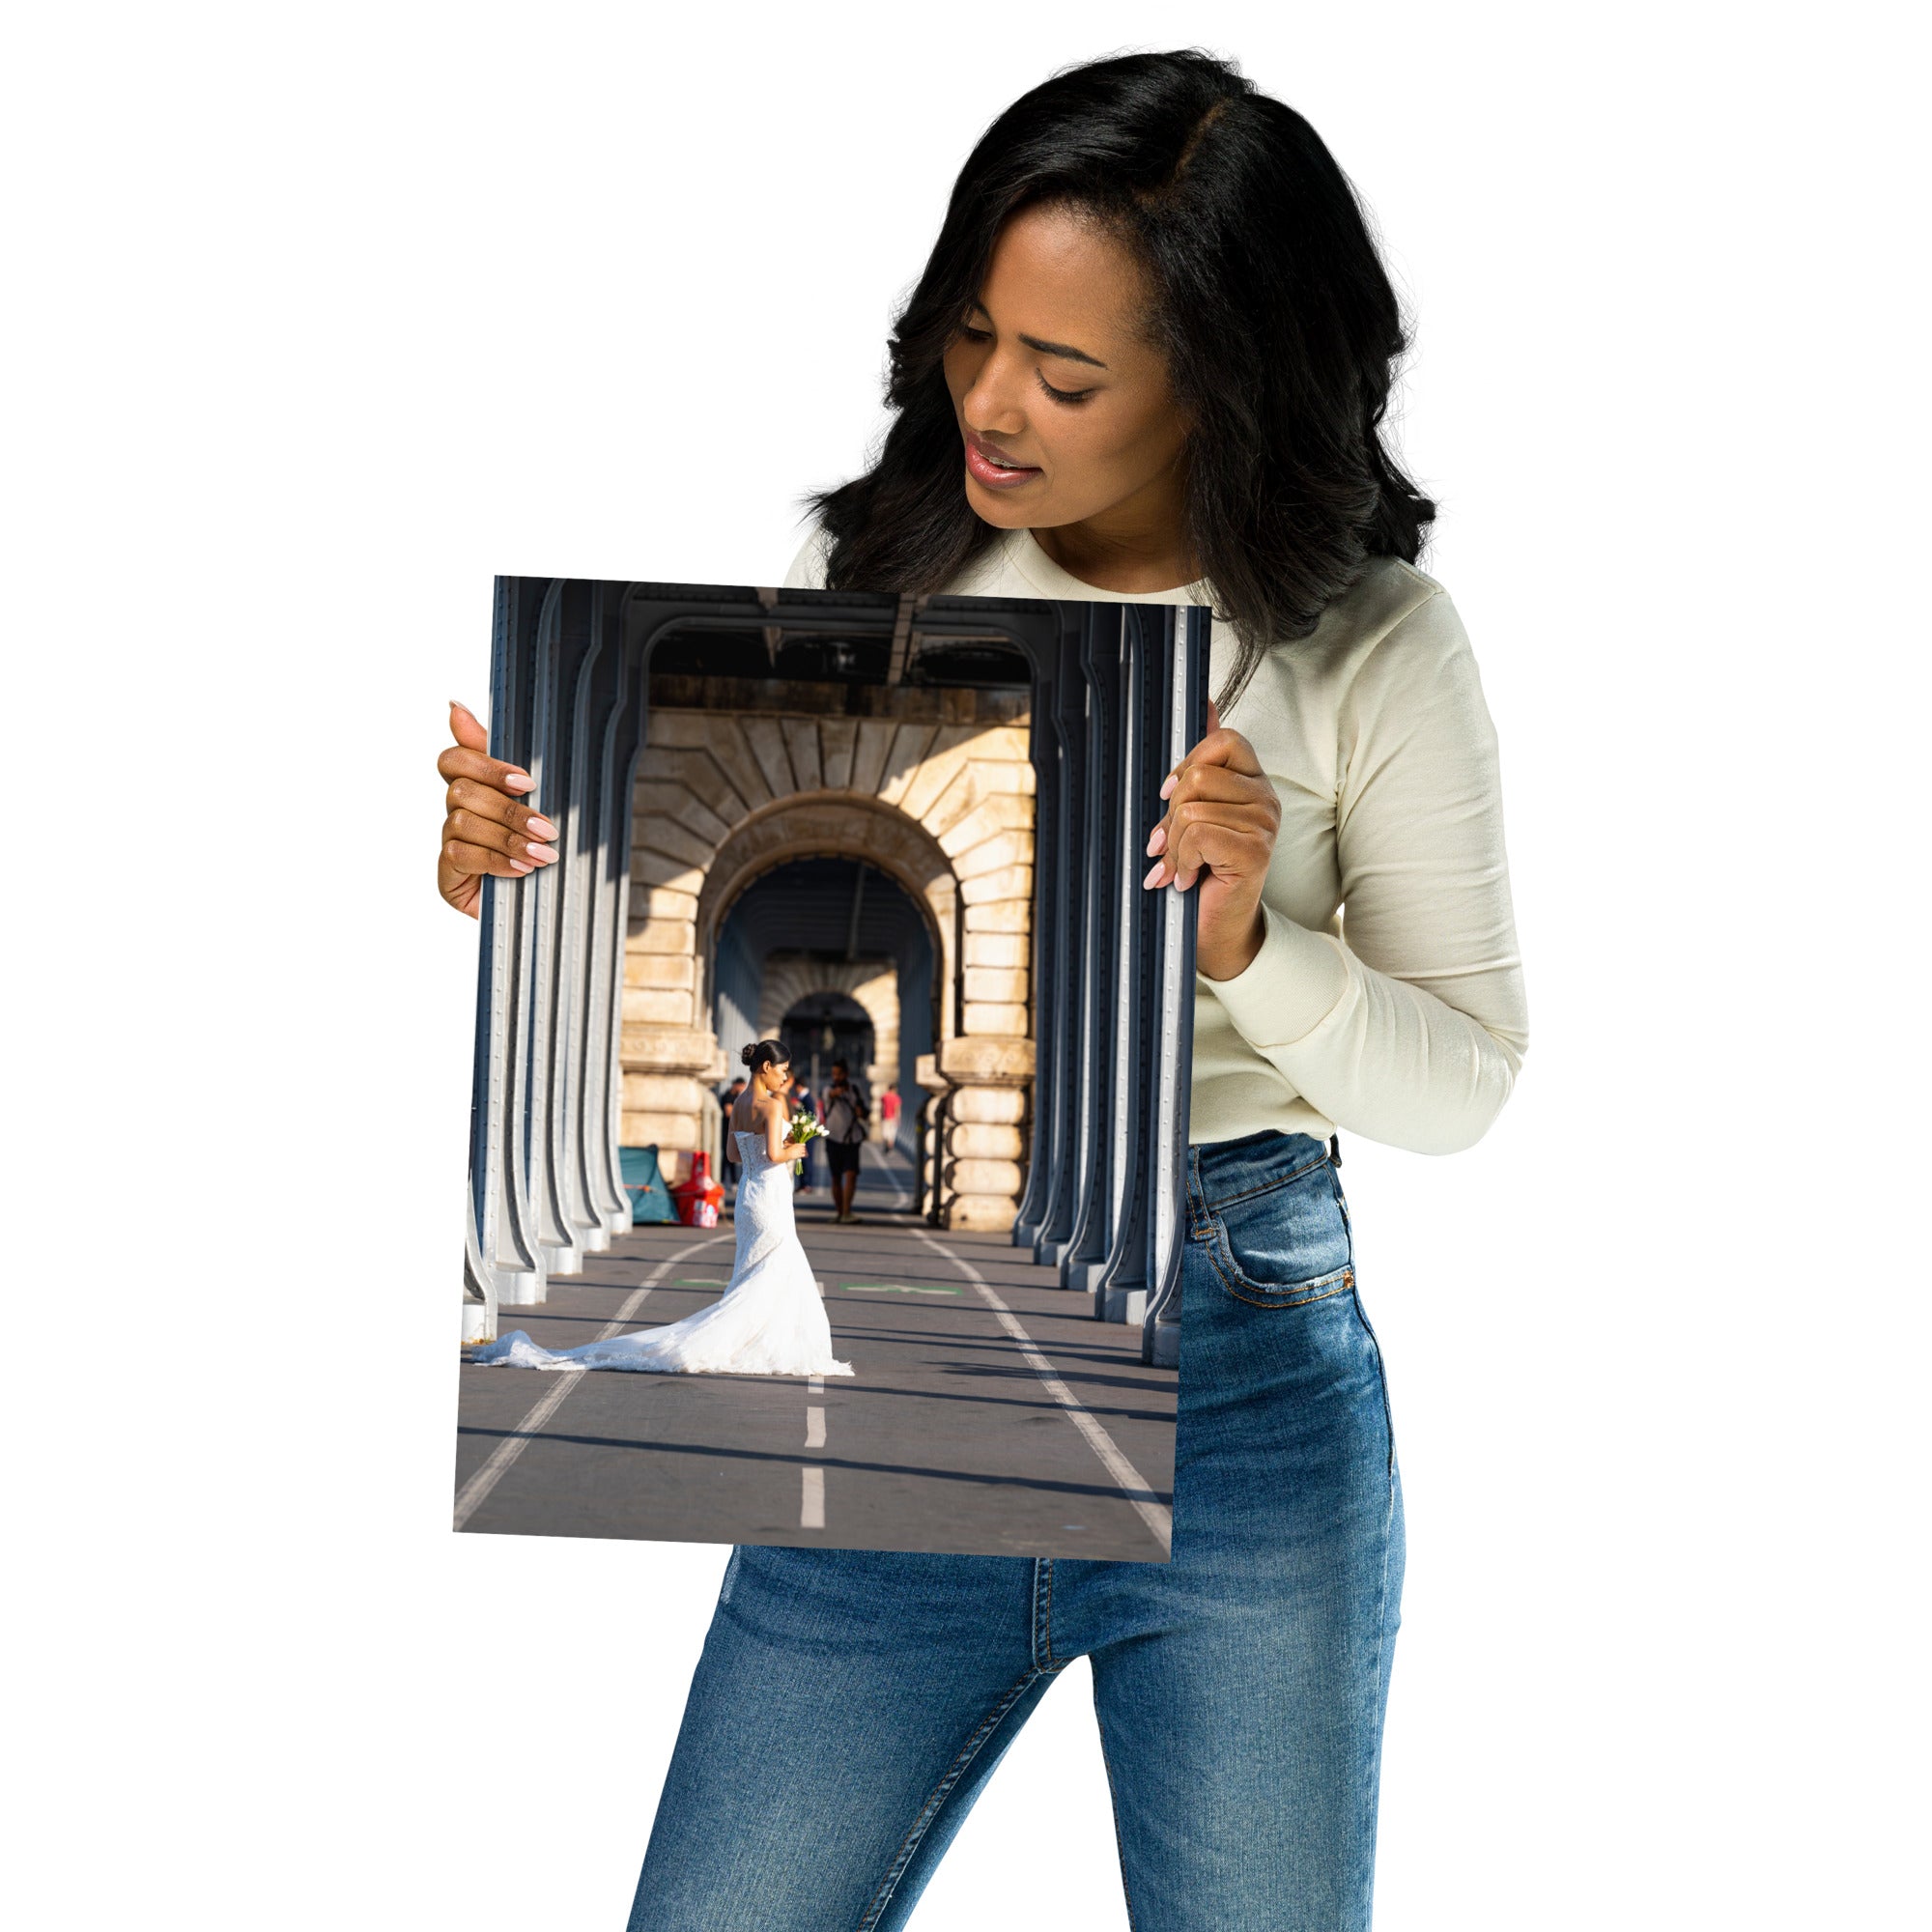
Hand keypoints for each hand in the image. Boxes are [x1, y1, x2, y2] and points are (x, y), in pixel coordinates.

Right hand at [436, 700, 558, 917]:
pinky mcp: (447, 876)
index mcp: (474, 788)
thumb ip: (506, 760)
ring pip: (463, 823)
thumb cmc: (540, 846)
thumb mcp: (535, 801)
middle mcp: (455, 813)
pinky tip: (523, 871)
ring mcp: (449, 844)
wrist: (547, 905)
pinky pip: (461, 856)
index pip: (454, 759)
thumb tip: (454, 706)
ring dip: (508, 838)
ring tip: (544, 854)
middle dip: (509, 810)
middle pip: (462, 792)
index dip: (486, 765)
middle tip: (548, 828)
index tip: (526, 781)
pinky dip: (496, 861)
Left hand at [1141, 698, 1279, 980]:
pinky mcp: (1255, 850)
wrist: (1214, 929)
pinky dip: (1181, 860)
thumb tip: (1205, 704)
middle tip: (1168, 843)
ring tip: (1179, 866)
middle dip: (1171, 813)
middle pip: (1200, 775)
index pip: (1224, 740)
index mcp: (1252, 782)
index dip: (1188, 763)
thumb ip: (1201, 764)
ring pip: (1193, 808)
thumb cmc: (1202, 871)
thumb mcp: (1194, 812)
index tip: (1168, 795)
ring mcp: (1265, 824)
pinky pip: (1199, 834)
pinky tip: (1187, 878)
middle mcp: (1266, 798)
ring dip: (1174, 844)